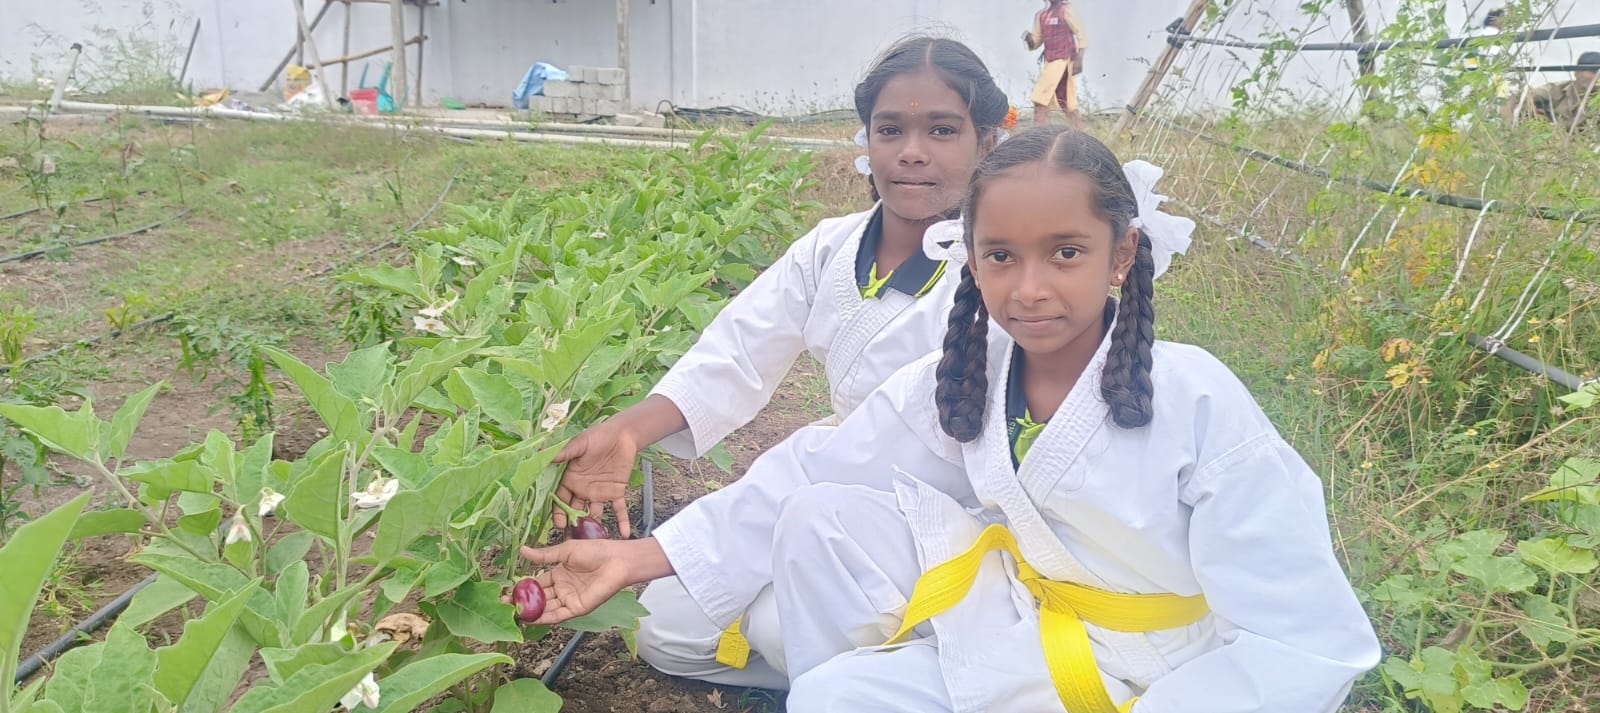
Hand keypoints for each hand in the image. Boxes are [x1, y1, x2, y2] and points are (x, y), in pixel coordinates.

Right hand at [509, 538, 672, 624]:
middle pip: (538, 598)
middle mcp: (562, 588)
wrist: (617, 559)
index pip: (536, 583)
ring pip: (546, 608)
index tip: (505, 591)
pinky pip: (558, 615)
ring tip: (512, 612)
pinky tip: (531, 619)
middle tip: (503, 605)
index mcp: (558, 574)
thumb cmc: (595, 551)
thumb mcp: (565, 551)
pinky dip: (544, 618)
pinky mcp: (578, 608)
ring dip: (530, 611)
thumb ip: (544, 556)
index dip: (521, 588)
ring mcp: (569, 599)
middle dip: (521, 602)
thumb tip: (522, 550)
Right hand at [552, 422, 638, 536]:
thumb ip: (565, 452)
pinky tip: (625, 534)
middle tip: (573, 537)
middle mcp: (583, 489)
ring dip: (594, 527)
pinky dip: (622, 521)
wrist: (621, 434)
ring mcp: (599, 493)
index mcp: (571, 479)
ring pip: (594, 514)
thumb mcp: (580, 443)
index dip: (558, 512)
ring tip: (594, 541)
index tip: (558, 524)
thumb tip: (545, 455)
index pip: (561, 499)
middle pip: (575, 510)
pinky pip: (618, 509)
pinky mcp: (616, 492)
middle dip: (573, 524)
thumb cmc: (597, 436)